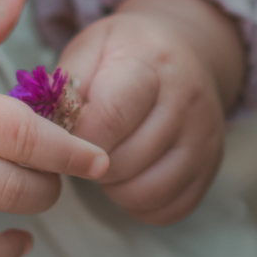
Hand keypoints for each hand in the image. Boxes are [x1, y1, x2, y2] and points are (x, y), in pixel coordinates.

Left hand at [57, 0, 244, 225]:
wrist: (187, 51)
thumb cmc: (128, 53)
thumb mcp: (91, 46)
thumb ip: (65, 85)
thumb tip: (45, 128)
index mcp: (150, 63)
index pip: (109, 117)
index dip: (76, 137)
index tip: (65, 135)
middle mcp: (186, 100)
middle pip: (125, 161)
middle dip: (91, 164)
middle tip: (84, 149)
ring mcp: (204, 137)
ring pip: (147, 191)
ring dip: (115, 189)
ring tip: (106, 164)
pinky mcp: (211, 166)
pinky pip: (171, 209)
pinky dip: (142, 205)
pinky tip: (130, 179)